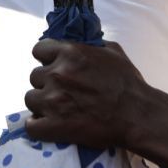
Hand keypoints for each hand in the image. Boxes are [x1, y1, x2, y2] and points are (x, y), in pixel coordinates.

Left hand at [24, 40, 151, 148]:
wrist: (137, 115)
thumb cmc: (129, 83)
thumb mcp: (113, 51)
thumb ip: (91, 45)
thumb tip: (83, 41)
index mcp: (70, 53)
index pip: (38, 50)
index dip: (46, 59)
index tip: (53, 67)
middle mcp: (57, 74)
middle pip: (34, 76)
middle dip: (45, 83)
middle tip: (61, 92)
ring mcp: (52, 100)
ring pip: (30, 99)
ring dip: (41, 104)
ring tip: (56, 109)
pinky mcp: (53, 125)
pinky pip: (30, 125)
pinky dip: (37, 126)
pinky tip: (47, 125)